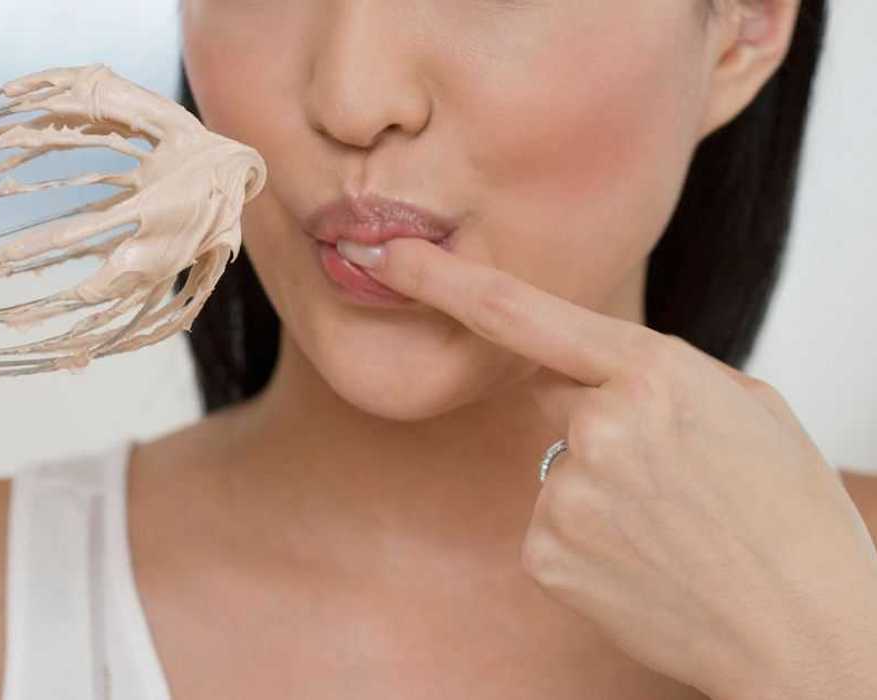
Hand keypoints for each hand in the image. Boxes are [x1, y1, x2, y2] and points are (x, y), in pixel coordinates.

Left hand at [340, 238, 876, 698]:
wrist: (806, 628)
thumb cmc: (787, 513)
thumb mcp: (742, 405)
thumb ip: (649, 373)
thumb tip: (574, 373)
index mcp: (652, 371)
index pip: (516, 312)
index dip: (440, 279)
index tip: (384, 256)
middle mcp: (597, 425)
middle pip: (558, 405)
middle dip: (603, 430)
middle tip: (677, 481)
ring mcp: (565, 493)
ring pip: (558, 471)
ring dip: (602, 493)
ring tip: (673, 529)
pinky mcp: (546, 553)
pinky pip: (550, 526)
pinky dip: (588, 541)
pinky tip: (642, 561)